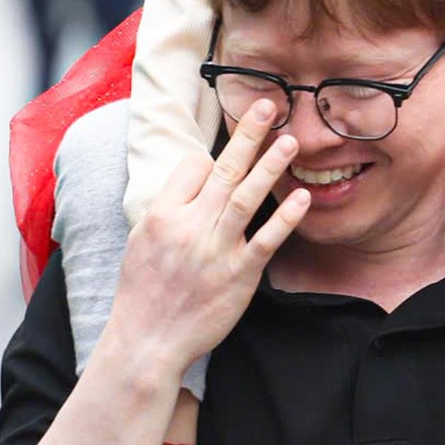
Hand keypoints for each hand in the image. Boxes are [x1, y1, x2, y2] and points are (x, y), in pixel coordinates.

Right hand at [101, 101, 309, 376]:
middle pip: (224, 169)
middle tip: (267, 104)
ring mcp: (216, 250)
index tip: (224, 159)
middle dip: (246, 133)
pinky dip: (285, 218)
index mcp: (163, 213)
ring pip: (246, 197)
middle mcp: (189, 226)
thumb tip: (199, 174)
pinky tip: (302, 197)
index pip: (194, 166)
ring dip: (270, 165)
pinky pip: (266, 240)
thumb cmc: (145, 289)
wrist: (147, 340)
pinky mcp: (239, 275)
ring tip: (290, 139)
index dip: (211, 158)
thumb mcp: (142, 238)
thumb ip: (170, 205)